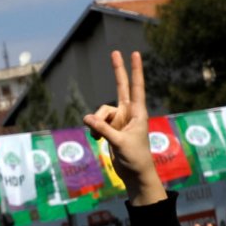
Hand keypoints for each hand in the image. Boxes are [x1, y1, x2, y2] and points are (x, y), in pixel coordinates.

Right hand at [84, 51, 166, 205]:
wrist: (135, 174)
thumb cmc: (135, 158)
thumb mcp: (119, 142)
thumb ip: (103, 129)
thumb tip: (87, 119)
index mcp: (138, 113)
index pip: (136, 87)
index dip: (135, 70)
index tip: (135, 54)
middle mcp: (129, 113)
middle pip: (121, 87)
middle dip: (117, 71)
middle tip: (115, 52)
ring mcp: (119, 121)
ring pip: (101, 112)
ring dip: (97, 123)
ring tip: (99, 137)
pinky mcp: (111, 129)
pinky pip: (97, 123)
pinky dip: (94, 130)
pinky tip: (97, 140)